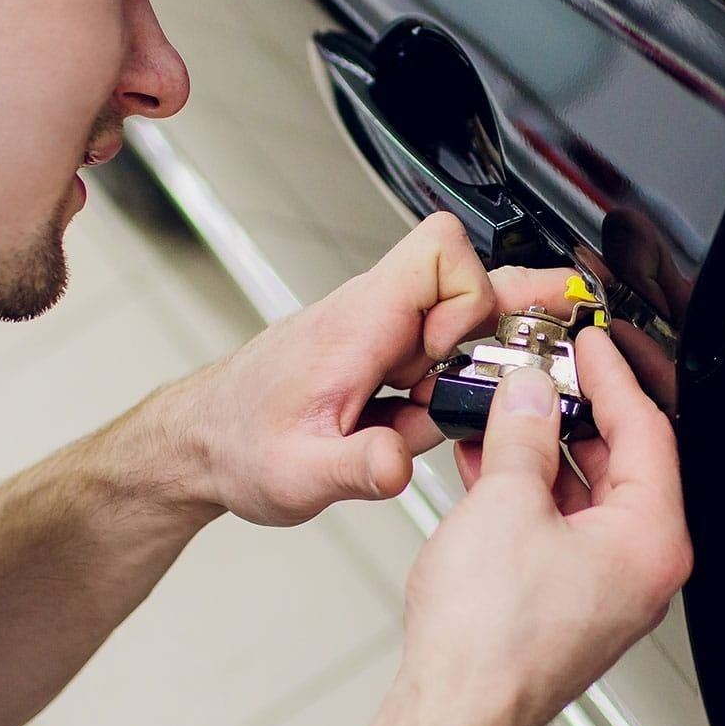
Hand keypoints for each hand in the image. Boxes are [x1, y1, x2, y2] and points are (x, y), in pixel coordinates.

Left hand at [190, 212, 573, 525]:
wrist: (202, 440)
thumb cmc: (236, 443)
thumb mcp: (296, 474)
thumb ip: (356, 468)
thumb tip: (401, 463)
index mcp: (356, 326)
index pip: (440, 251)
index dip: (470, 298)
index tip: (452, 359)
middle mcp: (370, 318)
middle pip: (466, 281)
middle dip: (502, 328)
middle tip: (522, 369)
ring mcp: (376, 334)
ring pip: (456, 327)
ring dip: (461, 380)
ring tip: (414, 422)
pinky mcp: (377, 356)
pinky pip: (433, 358)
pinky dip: (439, 393)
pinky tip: (407, 423)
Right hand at [397, 328, 691, 725]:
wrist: (453, 710)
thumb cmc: (489, 638)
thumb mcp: (507, 504)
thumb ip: (523, 435)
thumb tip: (528, 395)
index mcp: (649, 541)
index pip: (646, 432)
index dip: (612, 378)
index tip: (588, 345)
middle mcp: (634, 563)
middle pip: (615, 459)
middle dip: (569, 411)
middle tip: (539, 373)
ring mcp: (596, 581)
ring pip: (576, 490)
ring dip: (537, 446)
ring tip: (500, 411)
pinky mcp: (557, 593)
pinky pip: (549, 519)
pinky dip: (520, 485)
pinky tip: (482, 460)